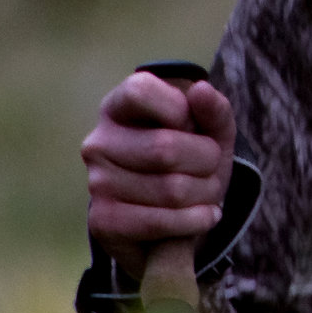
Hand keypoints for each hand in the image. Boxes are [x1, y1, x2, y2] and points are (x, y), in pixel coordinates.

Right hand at [81, 68, 235, 276]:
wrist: (175, 217)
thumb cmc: (191, 161)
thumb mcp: (212, 132)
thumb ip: (214, 109)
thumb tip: (201, 90)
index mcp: (117, 108)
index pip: (138, 91)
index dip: (178, 108)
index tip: (191, 125)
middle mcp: (98, 143)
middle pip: (165, 148)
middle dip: (207, 161)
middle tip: (211, 168)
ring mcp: (97, 184)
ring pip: (171, 190)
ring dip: (206, 194)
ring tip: (205, 193)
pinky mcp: (103, 222)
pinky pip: (160, 222)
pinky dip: (195, 221)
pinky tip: (203, 216)